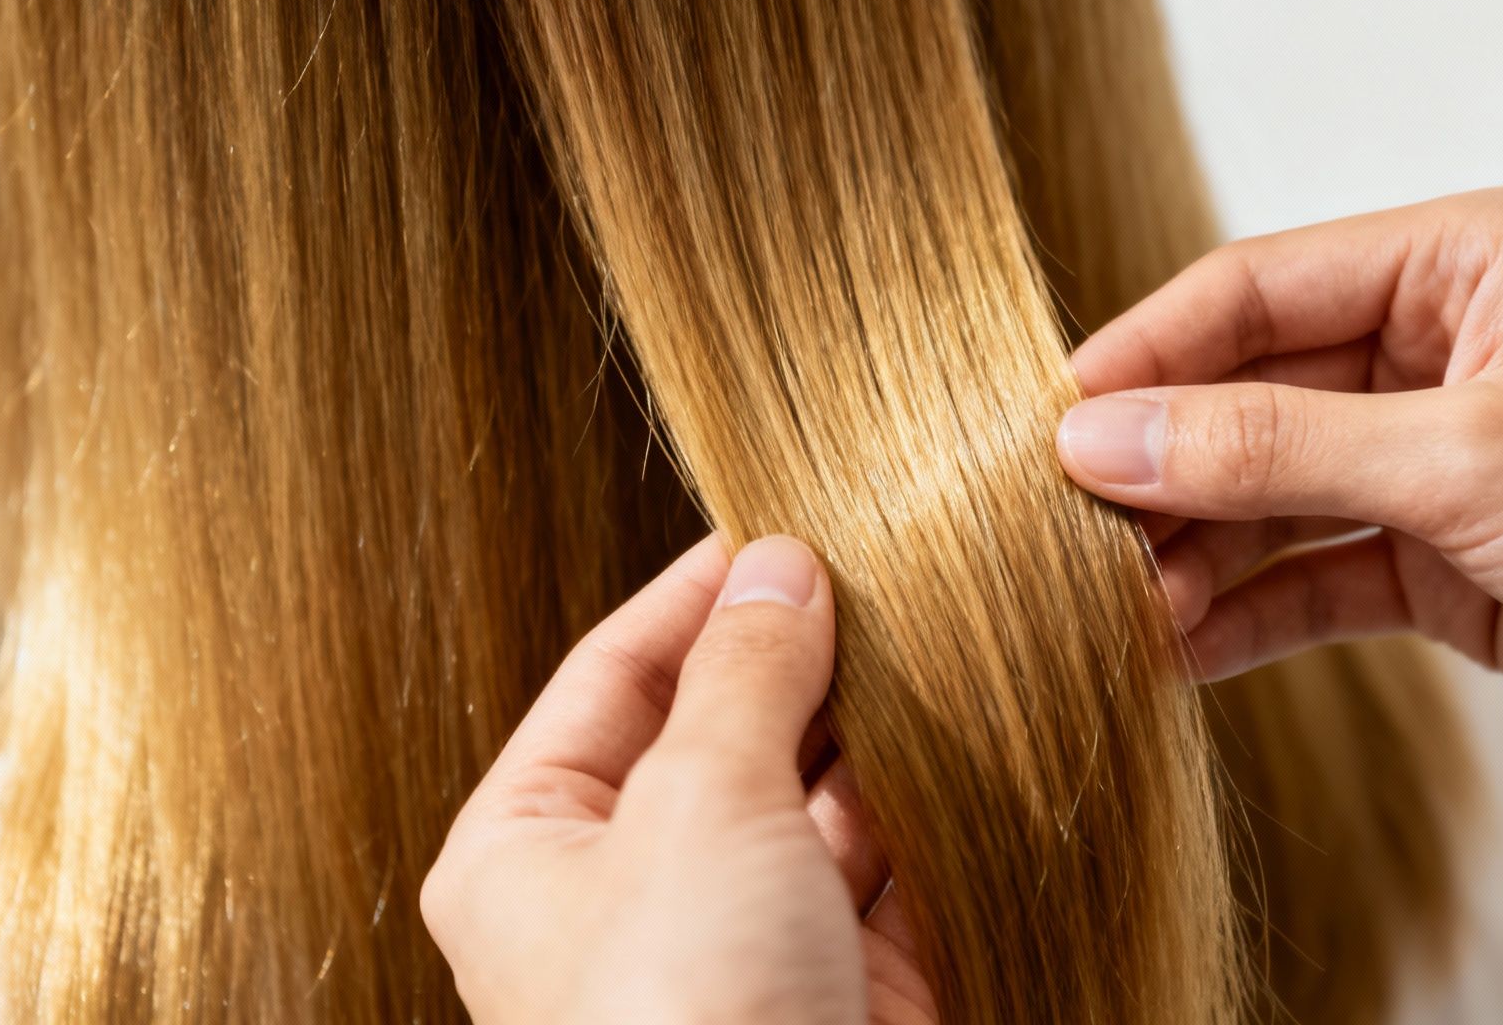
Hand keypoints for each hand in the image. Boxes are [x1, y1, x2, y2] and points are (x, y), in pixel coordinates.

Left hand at [421, 536, 934, 1023]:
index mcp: (527, 849)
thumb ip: (744, 675)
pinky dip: (933, 806)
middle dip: (802, 655)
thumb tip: (776, 568)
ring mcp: (736, 948)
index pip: (611, 676)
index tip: (781, 524)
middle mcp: (625, 897)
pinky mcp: (837, 994)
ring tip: (943, 631)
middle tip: (885, 565)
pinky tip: (975, 733)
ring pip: (813, 800)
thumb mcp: (698, 808)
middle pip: (720, 730)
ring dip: (877, 724)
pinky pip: (885, 873)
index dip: (697, 592)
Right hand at [1056, 187, 1502, 783]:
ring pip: (1272, 489)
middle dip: (1161, 464)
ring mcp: (1436, 457)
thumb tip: (1098, 439)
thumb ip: (1270, 447)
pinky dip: (1249, 609)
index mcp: (1456, 262)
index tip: (1049, 425)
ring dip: (1194, 547)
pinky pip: (1314, 572)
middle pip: (1249, 392)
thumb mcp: (1462, 457)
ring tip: (1112, 605)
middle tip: (1063, 529)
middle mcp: (1436, 348)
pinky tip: (1180, 648)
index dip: (1144, 354)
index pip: (1253, 288)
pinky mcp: (1445, 558)